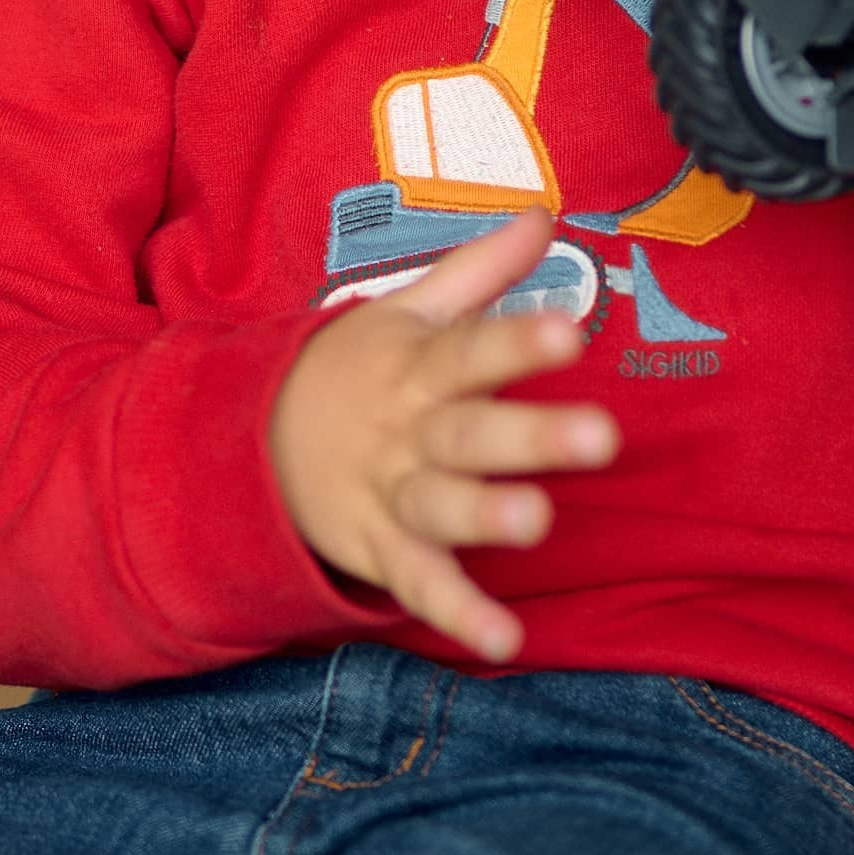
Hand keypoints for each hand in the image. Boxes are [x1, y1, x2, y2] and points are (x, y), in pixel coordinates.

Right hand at [269, 211, 616, 661]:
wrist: (250, 440)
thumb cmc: (356, 370)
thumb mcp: (406, 312)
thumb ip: (479, 270)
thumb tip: (547, 214)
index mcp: (418, 367)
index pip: (474, 349)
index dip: (520, 343)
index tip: (571, 332)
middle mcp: (408, 432)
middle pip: (471, 433)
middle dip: (531, 437)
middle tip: (603, 437)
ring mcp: (391, 495)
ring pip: (442, 509)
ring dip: (487, 518)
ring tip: (536, 524)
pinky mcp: (380, 552)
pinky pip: (421, 587)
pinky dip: (459, 615)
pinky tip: (506, 641)